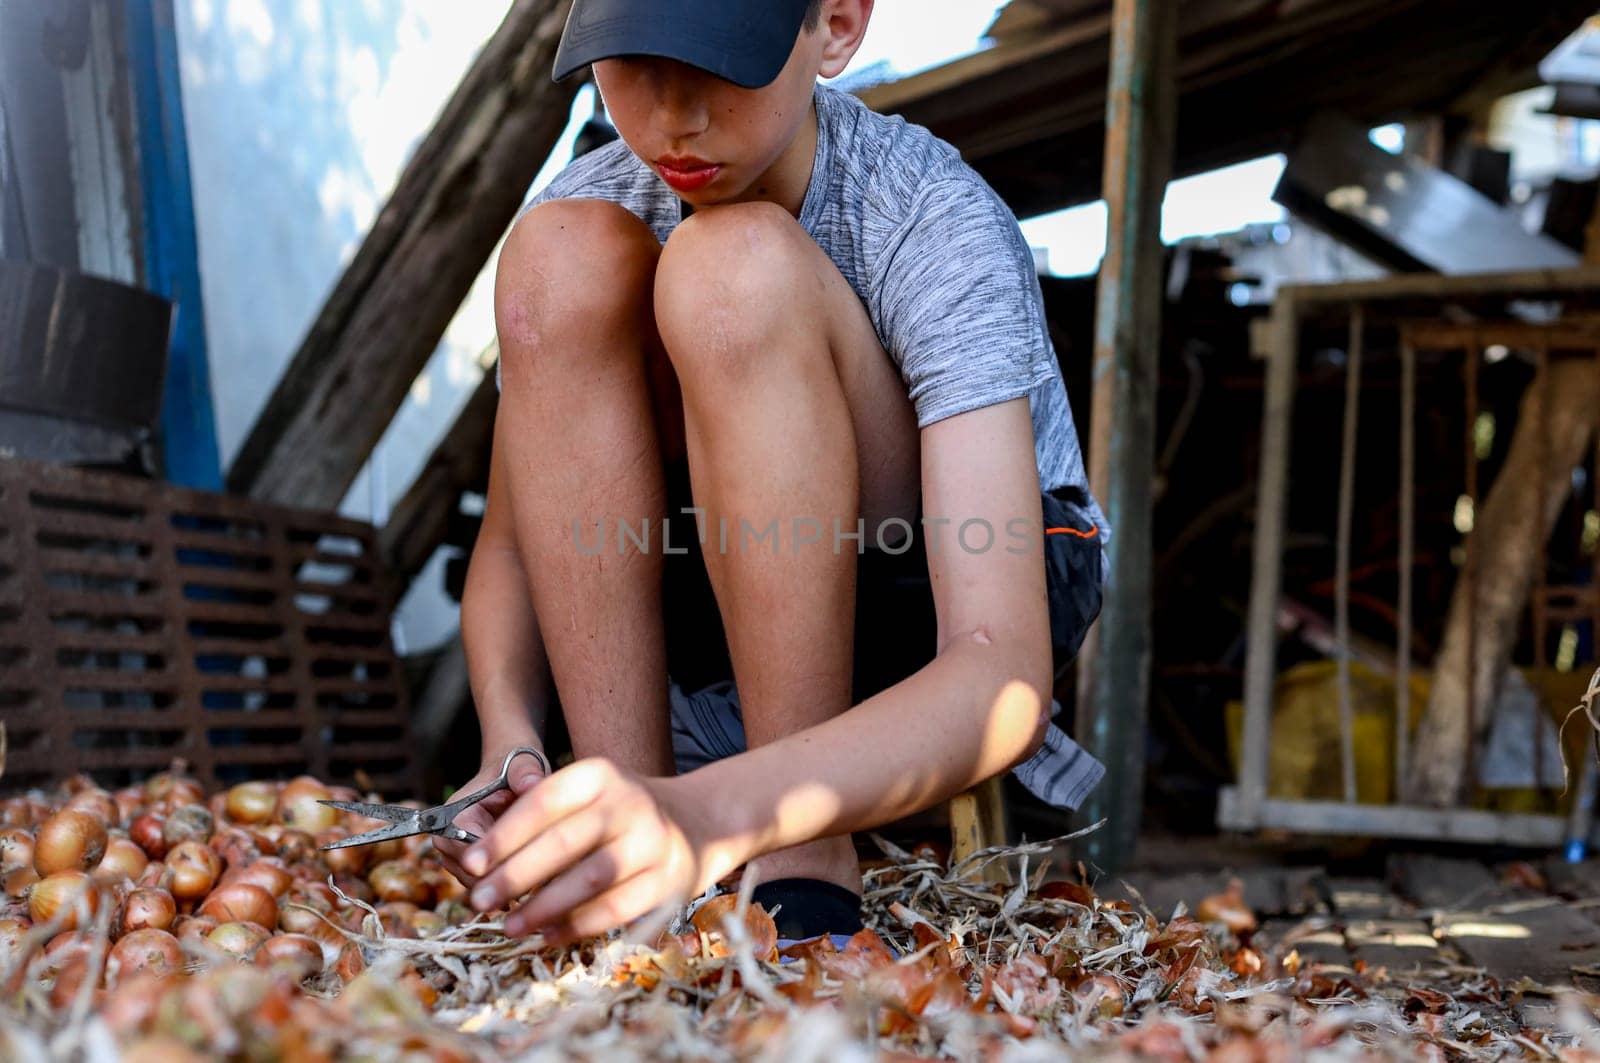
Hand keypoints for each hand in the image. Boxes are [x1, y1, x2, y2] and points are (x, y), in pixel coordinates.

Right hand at [433, 745, 547, 886]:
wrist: (510, 775)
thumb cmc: (515, 769)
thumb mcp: (524, 765)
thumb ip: (526, 772)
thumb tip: (532, 782)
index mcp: (453, 816)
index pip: (472, 855)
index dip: (504, 863)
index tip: (535, 863)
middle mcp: (446, 840)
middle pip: (474, 877)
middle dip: (508, 878)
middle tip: (544, 877)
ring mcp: (455, 858)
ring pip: (481, 888)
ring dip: (509, 886)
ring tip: (541, 877)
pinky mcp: (469, 869)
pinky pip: (488, 888)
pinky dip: (510, 887)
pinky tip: (535, 882)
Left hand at [457, 757, 733, 943]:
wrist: (696, 824)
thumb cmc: (618, 813)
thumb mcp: (587, 794)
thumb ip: (539, 815)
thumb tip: (475, 859)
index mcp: (600, 775)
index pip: (545, 802)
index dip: (504, 835)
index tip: (470, 864)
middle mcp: (630, 802)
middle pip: (564, 842)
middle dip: (515, 876)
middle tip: (479, 901)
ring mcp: (653, 842)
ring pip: (589, 879)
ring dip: (543, 906)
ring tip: (508, 927)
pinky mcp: (667, 880)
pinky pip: (615, 909)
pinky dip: (576, 926)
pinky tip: (546, 935)